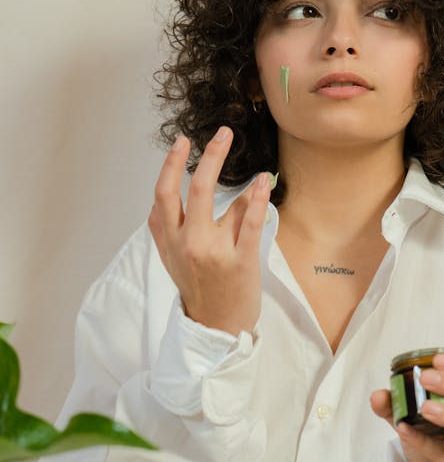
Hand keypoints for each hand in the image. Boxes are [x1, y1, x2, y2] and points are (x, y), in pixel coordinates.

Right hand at [148, 126, 270, 335]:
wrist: (216, 328)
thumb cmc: (197, 289)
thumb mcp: (172, 259)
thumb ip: (165, 229)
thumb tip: (163, 199)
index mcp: (169, 240)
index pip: (163, 194)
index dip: (171, 164)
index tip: (182, 143)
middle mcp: (188, 243)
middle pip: (195, 189)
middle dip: (209, 155)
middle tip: (223, 134)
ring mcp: (215, 252)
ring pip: (223, 203)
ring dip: (239, 180)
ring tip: (250, 168)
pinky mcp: (241, 262)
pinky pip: (250, 223)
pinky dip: (256, 198)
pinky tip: (262, 182)